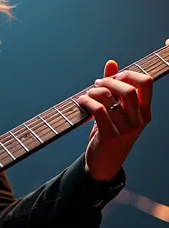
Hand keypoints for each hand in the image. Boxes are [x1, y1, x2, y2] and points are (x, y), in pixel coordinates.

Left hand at [77, 60, 152, 181]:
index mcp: (144, 112)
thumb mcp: (116, 111)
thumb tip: (112, 63)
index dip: (128, 73)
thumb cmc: (110, 133)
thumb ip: (115, 86)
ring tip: (87, 94)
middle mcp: (138, 121)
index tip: (114, 77)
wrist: (104, 164)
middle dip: (108, 81)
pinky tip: (81, 101)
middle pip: (128, 89)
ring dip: (93, 92)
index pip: (145, 82)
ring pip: (109, 99)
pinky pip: (98, 110)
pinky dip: (87, 101)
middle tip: (97, 84)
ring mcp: (126, 130)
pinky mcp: (110, 136)